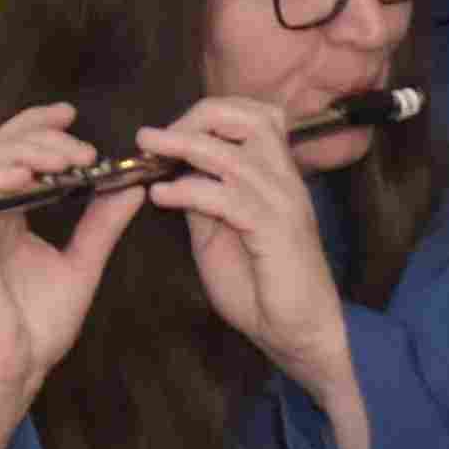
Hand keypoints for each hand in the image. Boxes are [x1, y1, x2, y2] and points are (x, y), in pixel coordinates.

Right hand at [0, 101, 150, 448]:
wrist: (12, 374)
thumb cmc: (36, 329)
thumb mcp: (82, 265)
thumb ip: (102, 225)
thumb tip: (131, 188)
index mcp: (9, 216)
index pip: (13, 152)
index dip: (37, 125)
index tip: (71, 113)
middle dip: (35, 132)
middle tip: (79, 143)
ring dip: (24, 151)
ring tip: (66, 161)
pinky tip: (31, 178)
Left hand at [128, 97, 352, 399]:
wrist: (300, 332)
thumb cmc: (263, 288)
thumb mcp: (220, 234)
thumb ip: (203, 200)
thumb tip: (173, 172)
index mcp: (275, 175)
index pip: (251, 116)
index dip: (204, 116)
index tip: (164, 137)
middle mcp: (284, 179)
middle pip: (247, 117)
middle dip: (195, 117)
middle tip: (155, 137)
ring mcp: (283, 202)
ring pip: (234, 151)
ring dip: (183, 144)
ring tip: (148, 149)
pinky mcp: (275, 230)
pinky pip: (227, 196)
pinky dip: (188, 190)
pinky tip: (161, 196)